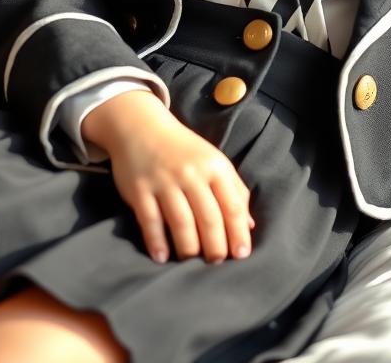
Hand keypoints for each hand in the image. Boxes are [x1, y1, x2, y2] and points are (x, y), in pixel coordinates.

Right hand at [84, 90, 256, 264]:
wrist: (142, 127)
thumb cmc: (184, 150)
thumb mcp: (214, 161)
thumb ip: (234, 190)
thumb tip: (249, 225)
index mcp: (215, 167)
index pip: (233, 206)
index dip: (239, 234)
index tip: (241, 255)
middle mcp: (191, 173)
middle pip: (209, 219)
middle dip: (216, 248)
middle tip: (216, 262)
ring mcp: (164, 182)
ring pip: (182, 224)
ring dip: (189, 249)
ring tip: (191, 261)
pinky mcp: (141, 190)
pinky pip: (151, 222)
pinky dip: (157, 243)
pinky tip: (162, 257)